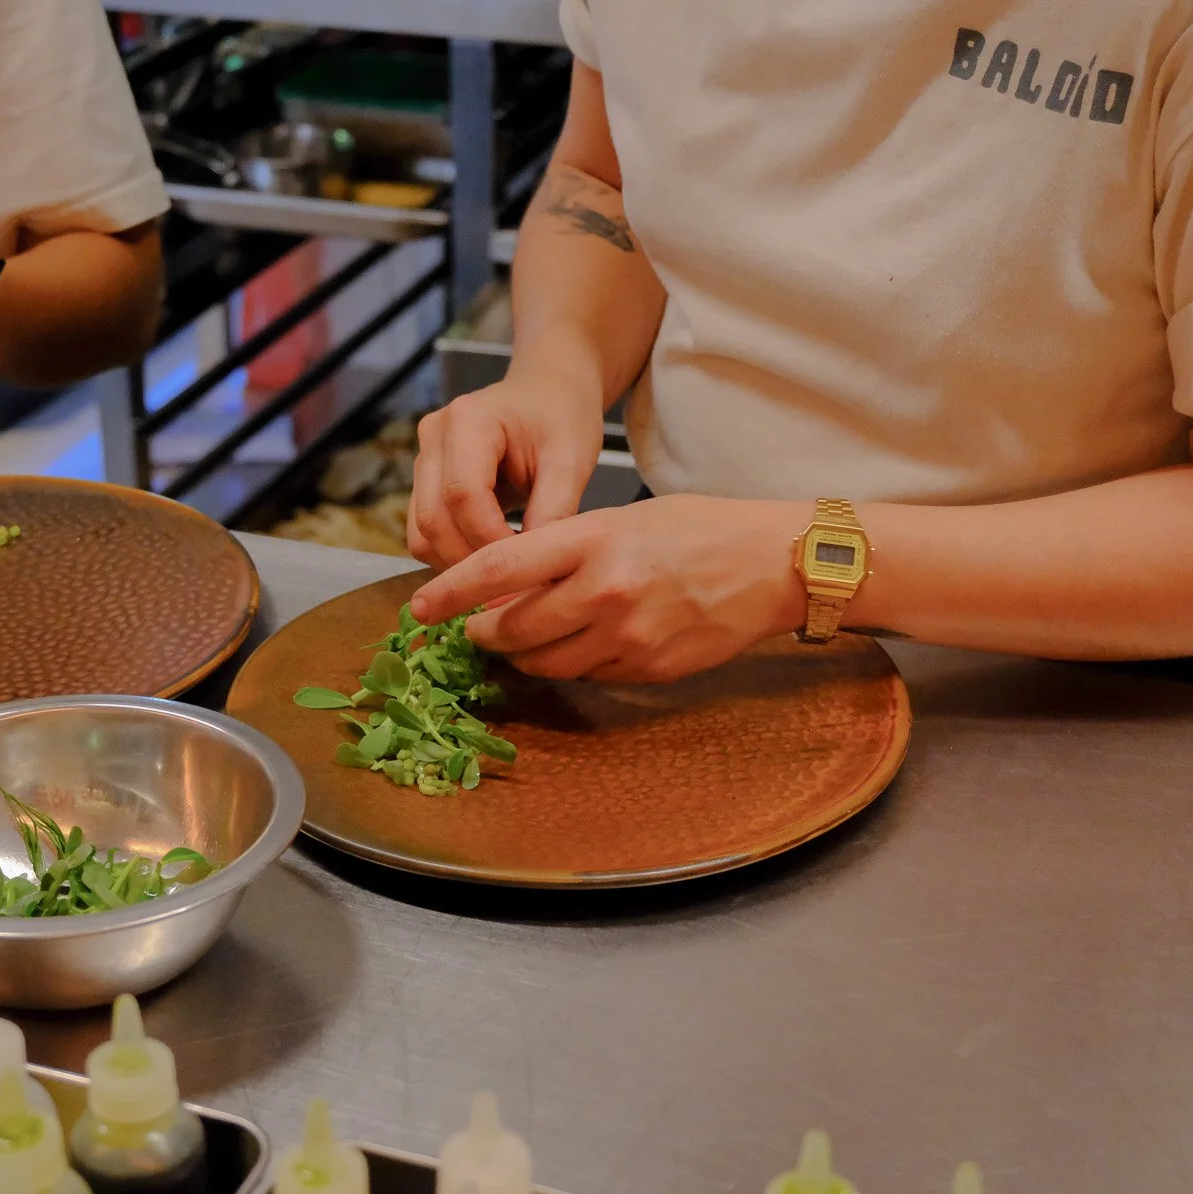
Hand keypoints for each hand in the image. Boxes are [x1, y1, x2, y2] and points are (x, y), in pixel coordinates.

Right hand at [407, 370, 603, 568]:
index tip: (526, 567)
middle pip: (434, 519)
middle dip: (472, 560)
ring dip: (457, 563)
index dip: (490, 540)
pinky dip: (451, 554)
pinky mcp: (422, 482)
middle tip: (515, 583)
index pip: (463, 495)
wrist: (546, 394)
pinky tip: (488, 559)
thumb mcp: (571, 459)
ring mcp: (422, 459)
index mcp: (468, 420)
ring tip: (504, 574)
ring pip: (421, 533)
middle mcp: (433, 437)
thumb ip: (555, 510)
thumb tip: (538, 570)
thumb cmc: (561, 418)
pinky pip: (423, 533)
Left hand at [408, 495, 810, 682]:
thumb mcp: (622, 519)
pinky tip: (582, 641)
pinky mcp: (646, 668)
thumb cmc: (697, 529)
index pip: (499, 569)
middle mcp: (605, 590)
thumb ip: (563, 551)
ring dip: (523, 653)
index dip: (450, 592)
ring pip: (543, 661)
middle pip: (512, 627)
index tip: (420, 607)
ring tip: (524, 635)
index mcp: (594, 539)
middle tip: (477, 626)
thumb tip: (503, 590)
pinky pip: (586, 674)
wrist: (772, 563)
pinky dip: (571, 662)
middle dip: (484, 631)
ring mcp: (627, 635)